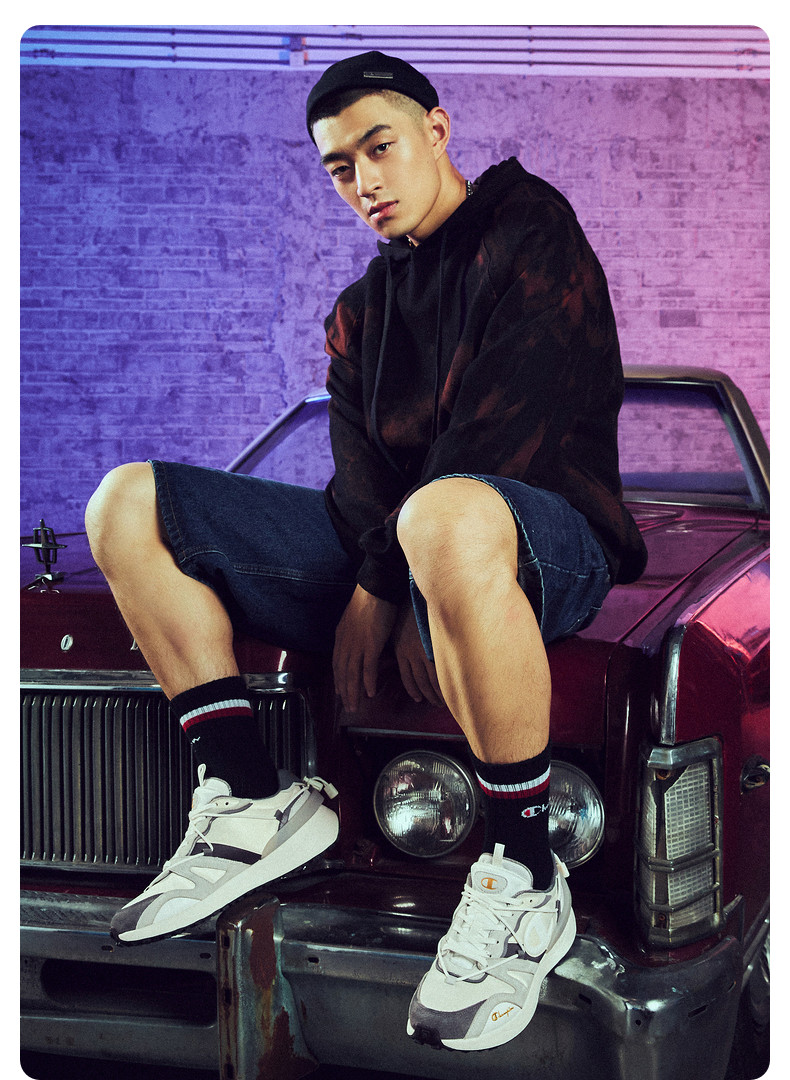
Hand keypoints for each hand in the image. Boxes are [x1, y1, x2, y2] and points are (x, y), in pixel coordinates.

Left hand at [333, 585, 397, 713]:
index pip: (337, 662)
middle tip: (348, 707)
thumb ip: (356, 631)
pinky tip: (370, 693)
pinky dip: (368, 682)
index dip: (339, 679)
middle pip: (342, 672)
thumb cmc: (371, 599)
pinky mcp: (372, 644)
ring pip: (352, 674)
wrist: (377, 587)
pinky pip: (368, 668)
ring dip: (353, 692)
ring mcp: (358, 644)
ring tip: (355, 706)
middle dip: (344, 691)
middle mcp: (346, 642)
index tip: (340, 691)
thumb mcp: (357, 617)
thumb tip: (360, 640)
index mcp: (342, 635)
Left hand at [392, 604, 443, 706]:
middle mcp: (410, 654)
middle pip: (419, 683)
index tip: (420, 697)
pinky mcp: (433, 648)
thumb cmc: (412, 607)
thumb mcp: (403, 628)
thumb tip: (414, 652)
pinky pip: (439, 674)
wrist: (416, 593)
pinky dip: (443, 686)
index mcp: (401, 650)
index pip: (408, 678)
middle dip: (427, 696)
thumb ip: (408, 643)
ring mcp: (422, 652)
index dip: (414, 690)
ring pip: (429, 682)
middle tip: (436, 702)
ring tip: (444, 701)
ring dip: (436, 694)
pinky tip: (450, 689)